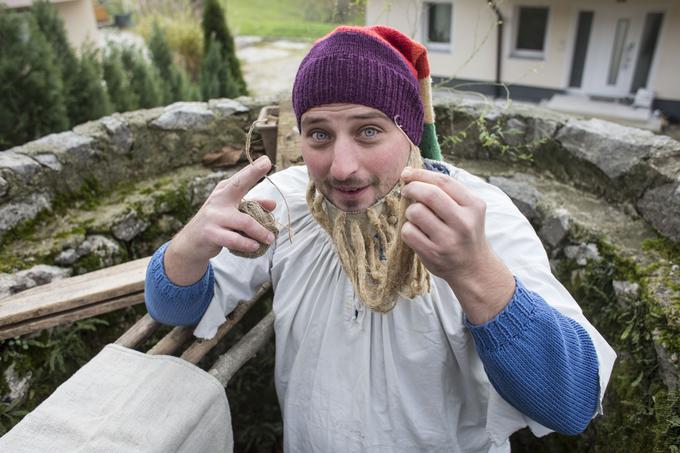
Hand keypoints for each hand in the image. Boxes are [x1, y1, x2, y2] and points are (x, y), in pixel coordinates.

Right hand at [165, 155, 275, 284]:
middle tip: (268, 164)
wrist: (191, 242)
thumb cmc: (217, 223)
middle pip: (239, 185)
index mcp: (224, 190)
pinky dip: (248, 244)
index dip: (254, 169)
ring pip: (245, 222)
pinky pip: (236, 240)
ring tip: (269, 239)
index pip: (241, 178)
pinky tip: (255, 247)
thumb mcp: (233, 212)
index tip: (267, 160)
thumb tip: (273, 204)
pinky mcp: (211, 234)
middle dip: (253, 174)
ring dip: (260, 232)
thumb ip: (252, 206)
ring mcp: (213, 216)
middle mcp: (218, 199)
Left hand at [400, 167, 514, 323]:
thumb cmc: (464, 232)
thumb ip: (447, 192)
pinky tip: (417, 233)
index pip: (443, 181)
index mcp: (474, 205)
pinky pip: (408, 231)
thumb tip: (412, 174)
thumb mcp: (468, 209)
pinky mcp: (433, 253)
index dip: (421, 174)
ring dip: (410, 211)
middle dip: (411, 188)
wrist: (473, 267)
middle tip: (406, 191)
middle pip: (429, 195)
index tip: (406, 173)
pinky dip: (408, 229)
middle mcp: (463, 222)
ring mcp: (448, 240)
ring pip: (415, 212)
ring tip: (417, 218)